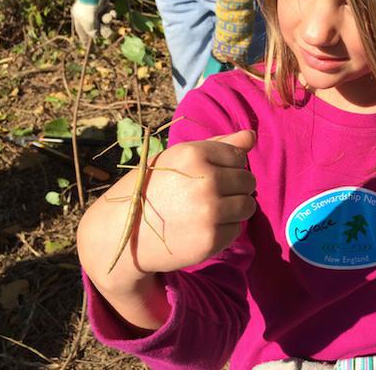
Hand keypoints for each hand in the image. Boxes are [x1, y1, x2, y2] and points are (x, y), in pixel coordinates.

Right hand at [71, 0, 115, 44]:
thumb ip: (92, 33)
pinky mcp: (105, 3)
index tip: (89, 47)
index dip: (85, 39)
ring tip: (108, 17)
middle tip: (108, 32)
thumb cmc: (89, 9)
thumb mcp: (89, 25)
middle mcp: (86, 12)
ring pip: (104, 20)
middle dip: (103, 29)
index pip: (81, 30)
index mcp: (78, 16)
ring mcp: (95, 8)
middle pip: (96, 26)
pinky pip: (109, 12)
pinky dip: (111, 13)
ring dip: (108, 20)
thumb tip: (96, 36)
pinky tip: (112, 12)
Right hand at [77, 130, 256, 291]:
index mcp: (195, 154)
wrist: (123, 234)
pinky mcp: (212, 239)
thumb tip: (252, 135)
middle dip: (234, 187)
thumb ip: (219, 145)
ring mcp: (210, 212)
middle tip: (206, 195)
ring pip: (248, 205)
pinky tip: (201, 228)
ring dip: (234, 209)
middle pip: (248, 181)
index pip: (239, 156)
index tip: (208, 175)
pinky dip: (224, 230)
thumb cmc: (154, 188)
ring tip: (207, 211)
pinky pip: (237, 229)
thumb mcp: (179, 158)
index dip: (227, 166)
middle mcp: (206, 181)